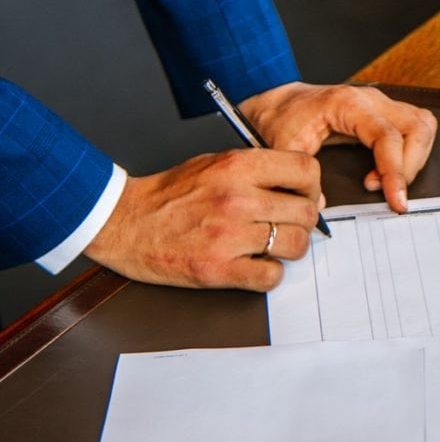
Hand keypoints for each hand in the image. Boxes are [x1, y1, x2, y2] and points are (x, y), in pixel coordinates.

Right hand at [85, 150, 322, 290]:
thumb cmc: (170, 194)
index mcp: (237, 167)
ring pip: (295, 245)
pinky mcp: (218, 269)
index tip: (305, 196)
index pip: (305, 170)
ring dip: (290, 248)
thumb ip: (259, 172)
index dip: (312, 186)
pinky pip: (271, 277)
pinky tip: (255, 265)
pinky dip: (269, 274)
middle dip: (303, 221)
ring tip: (271, 246)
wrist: (123, 222)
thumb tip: (308, 193)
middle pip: (306, 211)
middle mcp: (237, 199)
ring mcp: (228, 236)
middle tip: (288, 225)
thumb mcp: (215, 163)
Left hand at [239, 82, 436, 212]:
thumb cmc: (281, 121)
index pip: (388, 136)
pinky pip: (414, 127)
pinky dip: (410, 153)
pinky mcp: (383, 113)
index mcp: (348, 104)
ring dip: (414, 159)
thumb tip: (321, 205)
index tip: (396, 200)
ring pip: (422, 125)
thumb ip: (299, 177)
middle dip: (410, 167)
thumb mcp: (283, 149)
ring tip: (387, 183)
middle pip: (417, 127)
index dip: (396, 172)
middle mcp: (370, 99)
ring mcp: (380, 104)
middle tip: (390, 194)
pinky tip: (385, 173)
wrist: (278, 105)